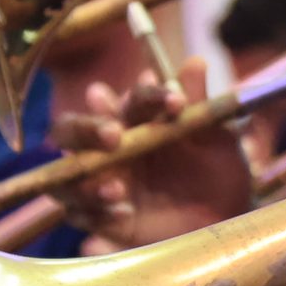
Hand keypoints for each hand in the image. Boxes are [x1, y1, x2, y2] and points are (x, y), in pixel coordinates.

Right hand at [48, 59, 251, 246]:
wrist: (222, 222)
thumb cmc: (216, 175)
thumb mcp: (216, 141)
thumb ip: (201, 105)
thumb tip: (196, 62)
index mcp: (135, 121)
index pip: (130, 100)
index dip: (148, 97)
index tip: (176, 102)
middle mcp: (109, 148)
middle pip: (69, 130)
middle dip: (86, 129)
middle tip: (113, 135)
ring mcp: (100, 182)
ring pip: (63, 175)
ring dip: (84, 180)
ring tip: (118, 189)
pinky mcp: (100, 218)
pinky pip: (78, 215)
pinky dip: (96, 214)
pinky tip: (125, 214)